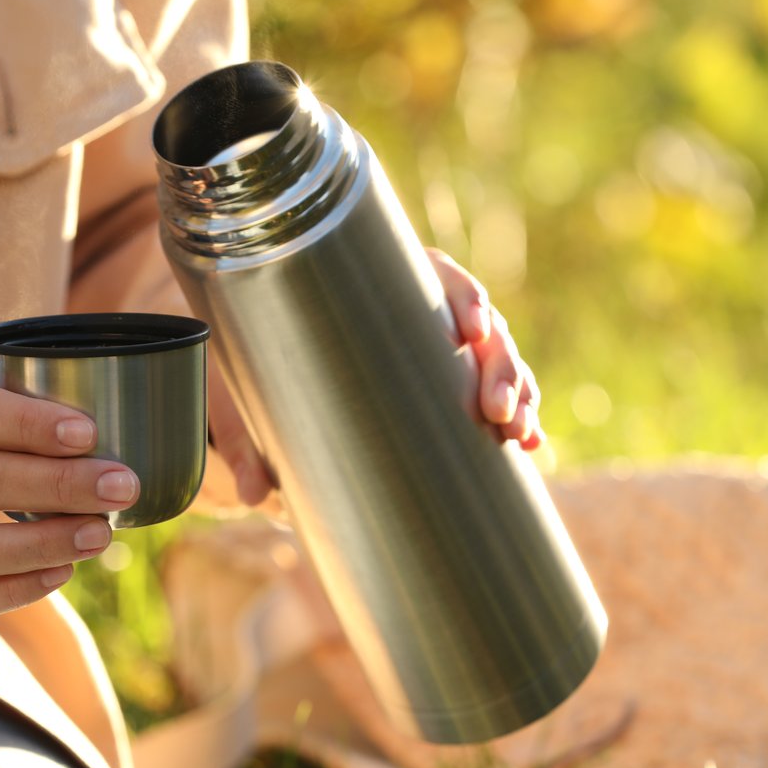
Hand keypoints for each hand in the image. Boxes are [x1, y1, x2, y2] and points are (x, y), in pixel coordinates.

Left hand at [208, 247, 543, 506]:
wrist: (250, 363)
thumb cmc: (246, 359)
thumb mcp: (238, 390)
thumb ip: (244, 436)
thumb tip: (252, 492)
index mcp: (376, 280)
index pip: (437, 274)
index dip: (463, 297)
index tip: (470, 329)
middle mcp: (416, 307)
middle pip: (479, 323)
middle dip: (499, 365)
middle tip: (496, 412)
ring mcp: (436, 345)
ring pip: (496, 358)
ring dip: (519, 395)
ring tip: (522, 438)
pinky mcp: (443, 382)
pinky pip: (491, 393)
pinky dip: (516, 417)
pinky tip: (530, 449)